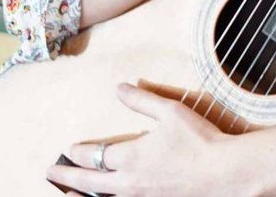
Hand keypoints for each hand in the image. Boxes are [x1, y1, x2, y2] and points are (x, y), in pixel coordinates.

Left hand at [47, 83, 246, 196]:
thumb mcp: (171, 112)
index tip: (68, 149)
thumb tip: (120, 88)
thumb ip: (142, 100)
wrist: (224, 173)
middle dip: (66, 176)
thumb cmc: (200, 141)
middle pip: (87, 181)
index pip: (93, 155)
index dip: (78, 152)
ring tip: (66, 194)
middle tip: (51, 172)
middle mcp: (128, 181)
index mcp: (130, 156)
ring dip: (79, 196)